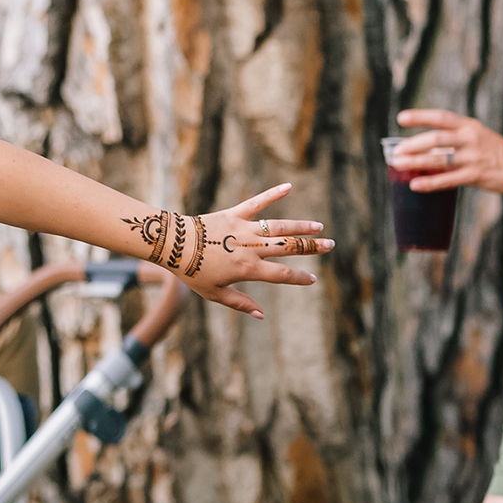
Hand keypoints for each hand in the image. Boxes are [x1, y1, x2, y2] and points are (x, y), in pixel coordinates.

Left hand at [131, 185, 331, 318]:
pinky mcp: (234, 214)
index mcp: (247, 269)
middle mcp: (250, 248)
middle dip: (310, 248)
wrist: (172, 245)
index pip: (282, 275)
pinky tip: (288, 187)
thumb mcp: (214, 294)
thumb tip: (261, 316)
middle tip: (329, 245)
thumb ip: (240, 303)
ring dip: (299, 227)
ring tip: (318, 227)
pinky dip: (272, 194)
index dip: (300, 278)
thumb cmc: (191, 272)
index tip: (313, 279)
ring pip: (278, 226)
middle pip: (287, 248)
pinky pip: (256, 202)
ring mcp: (243, 229)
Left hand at [389, 108, 502, 195]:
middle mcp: (470, 138)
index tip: (401, 118)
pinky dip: (430, 182)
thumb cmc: (497, 153)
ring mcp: (473, 157)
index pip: (441, 117)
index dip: (420, 116)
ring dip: (416, 162)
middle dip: (413, 144)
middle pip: (436, 138)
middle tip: (396, 151)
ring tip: (398, 165)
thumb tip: (425, 145)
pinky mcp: (476, 175)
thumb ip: (455, 137)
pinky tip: (416, 184)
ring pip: (439, 159)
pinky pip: (448, 179)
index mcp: (469, 126)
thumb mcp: (478, 136)